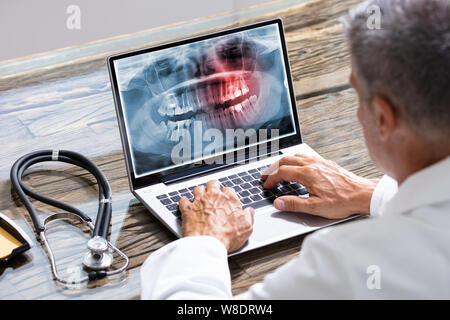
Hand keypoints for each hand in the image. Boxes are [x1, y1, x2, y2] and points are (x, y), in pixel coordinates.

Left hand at [179, 180, 254, 252]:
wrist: (207, 244)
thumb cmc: (226, 236)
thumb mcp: (246, 228)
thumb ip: (249, 217)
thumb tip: (250, 212)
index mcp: (229, 199)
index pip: (229, 190)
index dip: (227, 194)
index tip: (227, 199)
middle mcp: (213, 196)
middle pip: (212, 184)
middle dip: (213, 187)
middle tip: (213, 192)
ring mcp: (199, 201)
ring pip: (198, 189)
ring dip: (199, 192)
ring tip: (200, 196)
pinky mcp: (188, 209)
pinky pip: (183, 200)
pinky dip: (184, 202)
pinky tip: (186, 204)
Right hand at [261, 154, 377, 218]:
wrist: (363, 194)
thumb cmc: (343, 201)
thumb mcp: (315, 207)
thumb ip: (294, 204)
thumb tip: (278, 203)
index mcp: (308, 174)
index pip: (282, 172)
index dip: (271, 179)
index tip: (267, 185)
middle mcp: (313, 164)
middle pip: (286, 160)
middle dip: (273, 168)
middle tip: (267, 175)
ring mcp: (320, 162)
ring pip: (296, 156)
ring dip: (284, 162)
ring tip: (278, 169)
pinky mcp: (327, 163)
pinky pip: (306, 156)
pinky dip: (296, 159)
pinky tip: (298, 165)